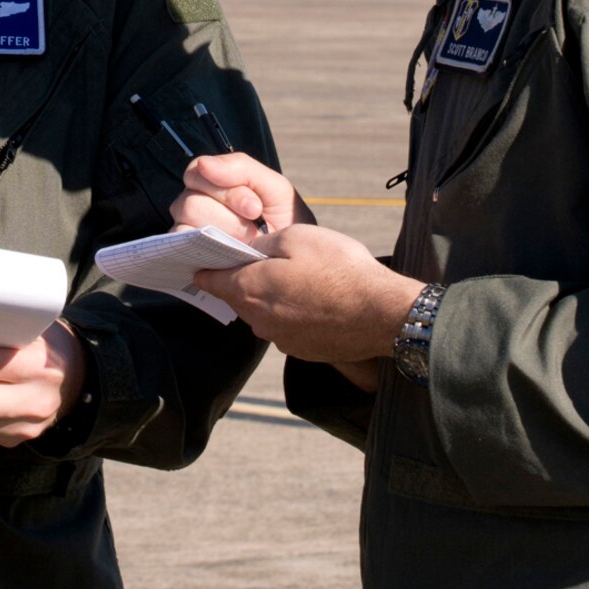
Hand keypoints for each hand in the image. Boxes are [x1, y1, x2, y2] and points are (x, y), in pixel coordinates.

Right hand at [170, 153, 313, 242]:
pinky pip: (182, 246)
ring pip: (186, 225)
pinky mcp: (187, 254)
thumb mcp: (273, 186)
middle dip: (228, 217)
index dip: (226, 192)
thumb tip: (203, 163)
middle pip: (190, 202)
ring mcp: (188, 229)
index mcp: (213, 181)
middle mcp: (195, 202)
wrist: (294, 258)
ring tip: (246, 242)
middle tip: (256, 228)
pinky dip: (207, 250)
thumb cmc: (283, 219)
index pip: (197, 173)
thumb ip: (240, 168)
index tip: (256, 209)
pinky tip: (230, 255)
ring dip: (222, 234)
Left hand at [194, 224, 422, 364]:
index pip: (210, 280)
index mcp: (249, 290)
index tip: (205, 257)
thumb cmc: (340, 270)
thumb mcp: (296, 238)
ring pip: (262, 313)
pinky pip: (285, 326)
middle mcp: (258, 321)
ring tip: (295, 277)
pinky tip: (314, 299)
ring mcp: (281, 339)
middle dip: (242, 279)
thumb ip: (261, 245)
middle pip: (236, 297)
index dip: (206, 265)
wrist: (383, 314)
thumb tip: (245, 251)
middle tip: (259, 259)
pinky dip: (291, 313)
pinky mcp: (302, 350)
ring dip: (269, 297)